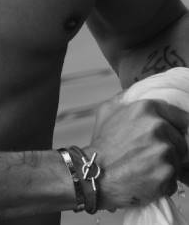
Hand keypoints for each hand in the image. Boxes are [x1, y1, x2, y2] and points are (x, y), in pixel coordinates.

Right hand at [85, 95, 188, 209]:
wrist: (95, 173)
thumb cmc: (102, 145)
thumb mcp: (107, 111)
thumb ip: (124, 98)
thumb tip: (133, 93)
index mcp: (147, 108)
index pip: (179, 116)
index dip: (175, 128)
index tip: (171, 136)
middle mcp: (157, 126)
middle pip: (180, 140)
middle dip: (169, 148)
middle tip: (149, 155)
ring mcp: (163, 150)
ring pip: (177, 160)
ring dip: (166, 166)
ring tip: (145, 167)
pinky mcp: (167, 173)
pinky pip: (174, 179)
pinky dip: (163, 182)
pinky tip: (146, 179)